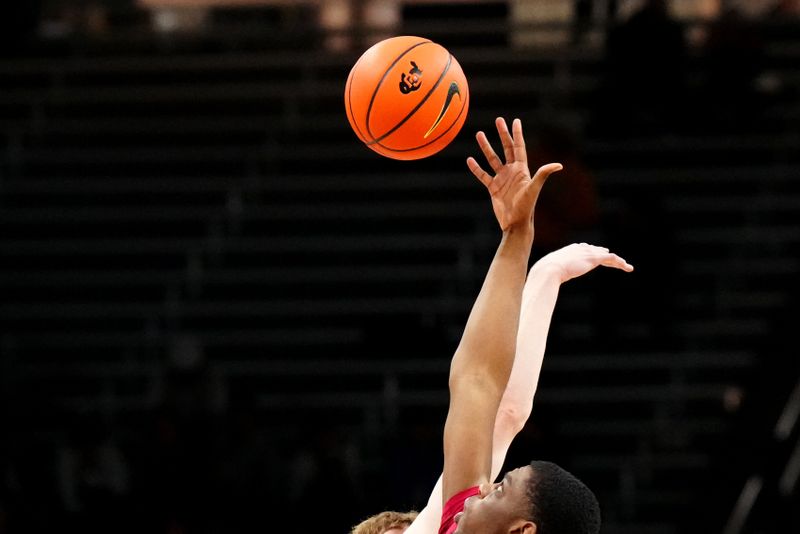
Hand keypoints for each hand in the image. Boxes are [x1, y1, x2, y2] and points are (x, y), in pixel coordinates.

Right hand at [467, 117, 561, 231]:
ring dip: (486, 147)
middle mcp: (512, 172)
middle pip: (506, 148)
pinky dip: (476, 168)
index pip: (519, 147)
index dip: (517, 134)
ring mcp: (502, 179)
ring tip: (479, 134)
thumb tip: (559, 165)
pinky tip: (469, 160)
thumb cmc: (526, 207)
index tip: (515, 121)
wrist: (515, 224)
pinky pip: (483, 175)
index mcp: (522, 170)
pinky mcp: (493, 188)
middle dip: (502, 134)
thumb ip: (543, 175)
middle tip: (498, 120)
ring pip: (492, 159)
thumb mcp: (534, 189)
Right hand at [532, 243, 633, 283]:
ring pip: (606, 255)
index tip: (596, 255)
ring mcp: (587, 252)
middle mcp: (579, 249)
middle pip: (595, 250)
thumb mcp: (545, 273)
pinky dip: (620, 263)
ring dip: (617, 261)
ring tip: (626, 266)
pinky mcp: (594, 258)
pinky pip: (612, 258)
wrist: (549, 270)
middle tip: (611, 257)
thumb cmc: (544, 274)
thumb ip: (546, 277)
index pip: (583, 248)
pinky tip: (627, 268)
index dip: (590, 252)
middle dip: (603, 254)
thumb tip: (538, 286)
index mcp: (568, 250)